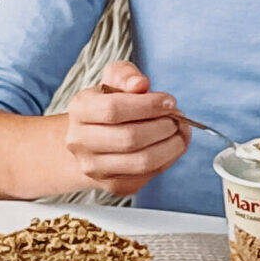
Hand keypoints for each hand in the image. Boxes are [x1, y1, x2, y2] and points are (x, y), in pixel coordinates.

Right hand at [58, 60, 190, 197]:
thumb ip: (126, 75)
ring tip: (180, 131)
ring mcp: (95, 168)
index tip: (170, 102)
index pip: (113, 110)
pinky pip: (148, 175)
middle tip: (178, 117)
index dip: (148, 105)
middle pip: (130, 138)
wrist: (92, 141)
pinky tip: (171, 146)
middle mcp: (80, 142)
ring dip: (170, 146)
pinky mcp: (113, 185)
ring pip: (142, 162)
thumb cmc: (109, 104)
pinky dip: (168, 160)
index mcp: (79, 110)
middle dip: (163, 126)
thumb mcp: (113, 80)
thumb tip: (140, 84)